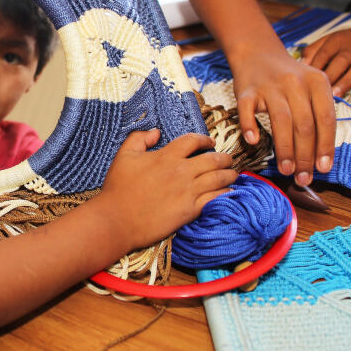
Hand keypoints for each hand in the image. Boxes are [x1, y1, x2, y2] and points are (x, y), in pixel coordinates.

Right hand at [99, 130, 236, 251]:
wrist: (117, 219)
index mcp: (166, 156)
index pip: (193, 141)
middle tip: (228, 159)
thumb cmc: (118, 188)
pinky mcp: (190, 210)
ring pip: (219, 178)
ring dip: (229, 174)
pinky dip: (226, 193)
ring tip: (233, 174)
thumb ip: (139, 138)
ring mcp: (188, 191)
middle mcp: (181, 171)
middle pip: (213, 159)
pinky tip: (229, 192)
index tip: (209, 142)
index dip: (204, 139)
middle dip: (224, 158)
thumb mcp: (124, 155)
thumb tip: (156, 132)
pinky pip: (216, 198)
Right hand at [230, 47, 334, 185]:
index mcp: (317, 82)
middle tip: (303, 177)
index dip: (326, 146)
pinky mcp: (246, 90)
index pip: (326, 119)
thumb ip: (318, 115)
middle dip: (305, 155)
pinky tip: (254, 142)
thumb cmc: (288, 79)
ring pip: (281, 121)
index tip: (323, 168)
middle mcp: (295, 82)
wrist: (258, 53)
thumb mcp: (311, 88)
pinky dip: (250, 126)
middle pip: (304, 124)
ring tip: (286, 169)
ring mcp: (269, 86)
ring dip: (285, 149)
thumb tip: (321, 157)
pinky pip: (248, 111)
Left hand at [301, 19, 350, 107]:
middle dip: (329, 75)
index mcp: (340, 41)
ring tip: (335, 95)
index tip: (301, 79)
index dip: (313, 66)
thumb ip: (315, 49)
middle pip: (340, 62)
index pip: (324, 54)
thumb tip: (299, 64)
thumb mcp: (334, 38)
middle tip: (315, 90)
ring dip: (347, 82)